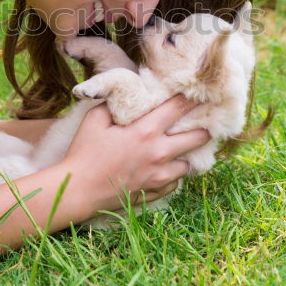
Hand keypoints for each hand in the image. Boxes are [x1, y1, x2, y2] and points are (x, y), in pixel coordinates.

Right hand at [61, 95, 210, 212]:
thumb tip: (124, 96)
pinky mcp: (155, 191)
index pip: (178, 108)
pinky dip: (173, 175)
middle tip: (204, 122)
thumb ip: (113, 105)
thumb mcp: (95, 120)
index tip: (198, 93)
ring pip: (188, 164)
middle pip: (197, 137)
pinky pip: (175, 182)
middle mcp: (159, 153)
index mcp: (145, 131)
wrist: (80, 190)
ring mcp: (159, 175)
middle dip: (204, 127)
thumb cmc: (85, 153)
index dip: (190, 98)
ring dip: (187, 155)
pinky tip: (167, 168)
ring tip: (182, 149)